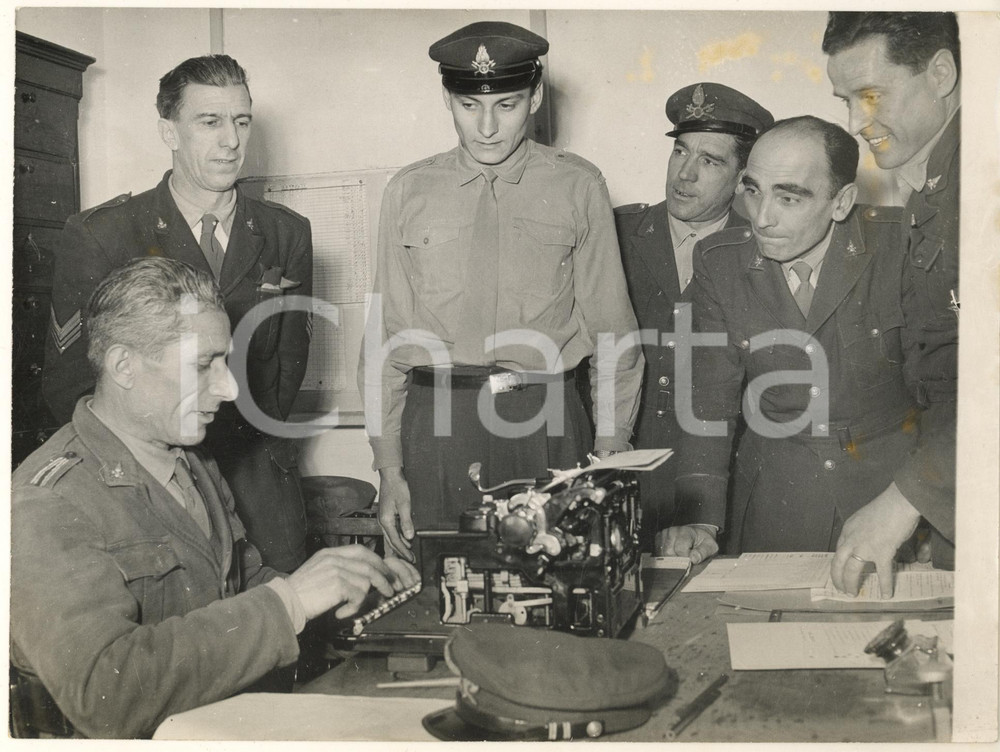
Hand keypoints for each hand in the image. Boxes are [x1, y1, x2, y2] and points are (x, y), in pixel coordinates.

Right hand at [286, 544, 413, 619]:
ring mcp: (336, 570)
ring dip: (368, 596)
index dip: (376, 560)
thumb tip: (362, 579)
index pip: (360, 550)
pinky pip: (358, 595)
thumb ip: (337, 570)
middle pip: (368, 563)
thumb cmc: (299, 594)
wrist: (284, 603)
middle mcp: (333, 558)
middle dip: (383, 576)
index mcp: (329, 553)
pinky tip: (342, 613)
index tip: (385, 571)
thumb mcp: (317, 573)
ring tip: (360, 605)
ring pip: (366, 580)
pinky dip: (354, 607)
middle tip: (390, 588)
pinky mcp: (338, 584)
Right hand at [376, 467, 414, 561]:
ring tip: (409, 553)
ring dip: (400, 545)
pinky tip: (405, 539)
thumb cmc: (397, 487)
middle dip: (401, 551)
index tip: (411, 559)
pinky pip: (392, 530)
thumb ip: (407, 522)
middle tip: (410, 560)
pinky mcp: (386, 515)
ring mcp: (383, 519)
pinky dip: (398, 537)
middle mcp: (382, 521)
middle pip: (391, 541)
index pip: (395, 541)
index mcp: (386, 520)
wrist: (390, 475)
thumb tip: (409, 537)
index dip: (404, 551)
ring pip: (391, 537)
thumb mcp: (405, 505)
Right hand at [656, 524, 718, 563]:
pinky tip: (674, 554)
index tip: (691, 559)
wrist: (697, 534)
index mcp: (685, 531)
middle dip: (677, 559)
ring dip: (671, 558)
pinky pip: (658, 551)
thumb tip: (693, 559)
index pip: (680, 548)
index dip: (685, 557)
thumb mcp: (710, 547)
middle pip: (668, 552)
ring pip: (661, 553)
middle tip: (686, 559)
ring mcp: (664, 533)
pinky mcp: (659, 537)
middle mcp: (673, 531)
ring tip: (680, 555)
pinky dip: (665, 556)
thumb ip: (702, 553)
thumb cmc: (703, 542)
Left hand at [831, 483, 921, 597]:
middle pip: (838, 564)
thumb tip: (865, 543)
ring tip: (852, 593)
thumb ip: (860, 531)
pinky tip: (886, 595)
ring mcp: (865, 547)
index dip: (838, 564)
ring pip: (852, 571)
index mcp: (847, 530)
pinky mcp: (882, 552)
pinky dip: (885, 585)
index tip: (840, 572)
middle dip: (838, 579)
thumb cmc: (885, 508)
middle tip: (841, 589)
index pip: (838, 551)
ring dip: (851, 584)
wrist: (898, 502)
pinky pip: (883, 573)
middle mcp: (852, 539)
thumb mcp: (864, 518)